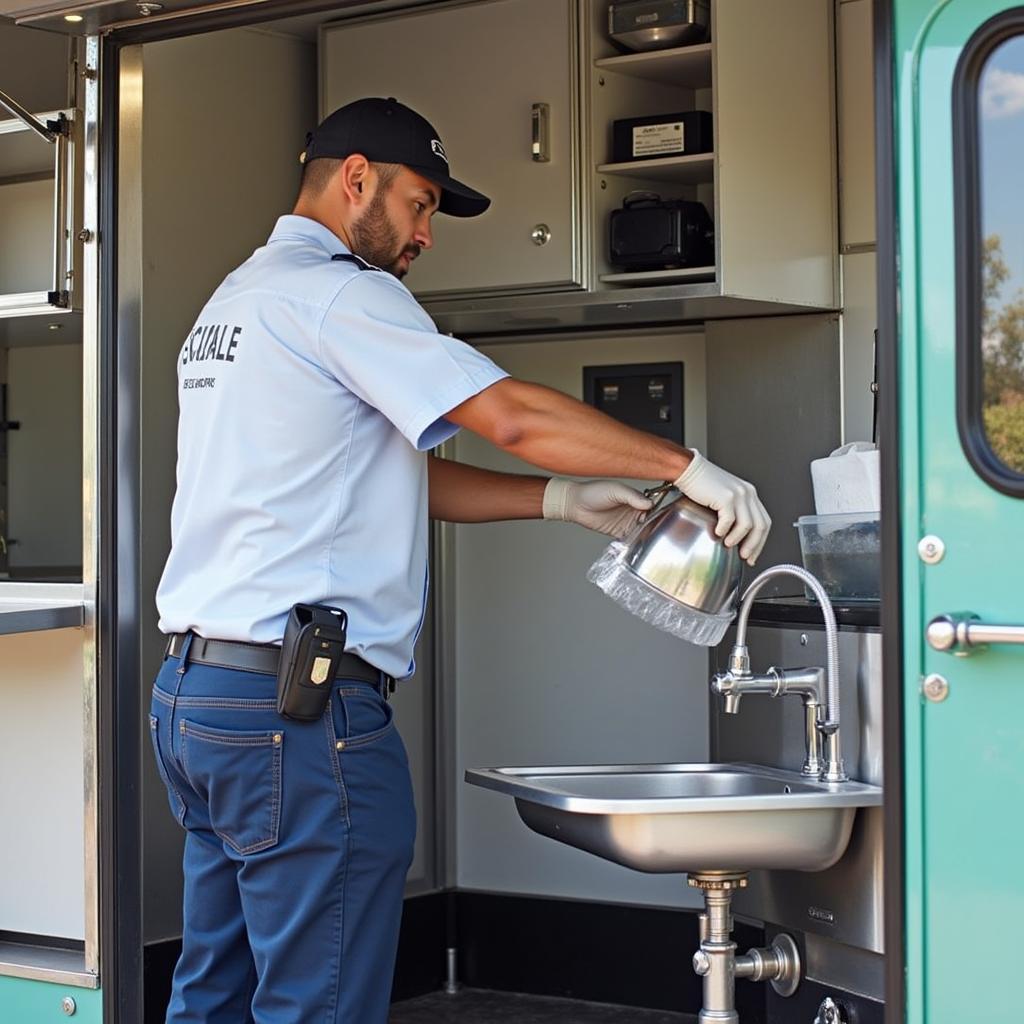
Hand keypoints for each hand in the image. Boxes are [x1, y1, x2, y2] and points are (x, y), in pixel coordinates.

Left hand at [543, 478, 652, 537]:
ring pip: (641, 531)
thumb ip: (632, 496)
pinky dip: (634, 543)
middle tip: (656, 532)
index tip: (663, 518)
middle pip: (650, 520)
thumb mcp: (615, 490)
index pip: (653, 506)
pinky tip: (637, 545)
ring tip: (649, 540)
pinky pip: (630, 539)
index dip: (658, 512)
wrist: (575, 504)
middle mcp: (633, 510)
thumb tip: (649, 503)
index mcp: (635, 498)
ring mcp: (626, 522)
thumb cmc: (594, 492)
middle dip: (654, 526)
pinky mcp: (618, 533)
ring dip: (645, 536)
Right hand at [673, 450, 770, 564]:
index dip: (761, 541)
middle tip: (745, 556)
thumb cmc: (701, 483)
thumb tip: (734, 536)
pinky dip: (724, 530)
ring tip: (728, 545)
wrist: (688, 469)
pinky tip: (717, 533)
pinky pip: (729, 520)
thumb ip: (733, 512)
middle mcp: (747, 493)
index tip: (753, 553)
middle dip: (754, 545)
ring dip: (739, 539)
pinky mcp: (725, 497)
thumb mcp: (723, 496)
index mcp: (749, 493)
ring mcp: (738, 494)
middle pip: (760, 525)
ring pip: (747, 525)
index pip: (764, 521)